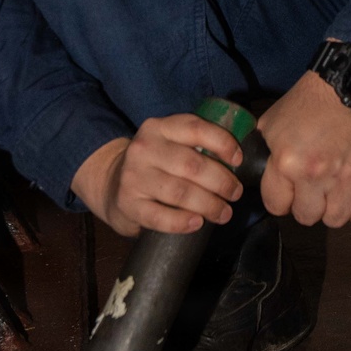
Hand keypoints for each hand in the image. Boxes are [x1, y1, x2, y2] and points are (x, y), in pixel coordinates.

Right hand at [70, 115, 243, 236]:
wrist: (112, 183)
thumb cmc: (155, 163)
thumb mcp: (169, 143)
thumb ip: (195, 144)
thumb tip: (238, 160)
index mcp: (159, 127)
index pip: (196, 128)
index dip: (222, 143)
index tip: (238, 160)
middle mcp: (144, 148)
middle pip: (192, 165)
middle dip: (221, 181)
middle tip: (236, 193)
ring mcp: (133, 176)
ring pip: (180, 192)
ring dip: (209, 204)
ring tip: (224, 213)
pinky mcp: (128, 204)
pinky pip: (159, 216)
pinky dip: (182, 221)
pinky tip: (197, 223)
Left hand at [257, 71, 350, 227]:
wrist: (346, 87)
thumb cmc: (308, 103)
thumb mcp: (271, 123)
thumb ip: (261, 152)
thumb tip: (252, 171)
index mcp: (287, 162)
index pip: (276, 206)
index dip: (280, 199)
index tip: (286, 191)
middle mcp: (315, 175)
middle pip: (306, 217)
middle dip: (305, 205)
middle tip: (309, 190)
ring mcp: (346, 179)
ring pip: (335, 220)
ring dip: (331, 209)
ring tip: (331, 193)